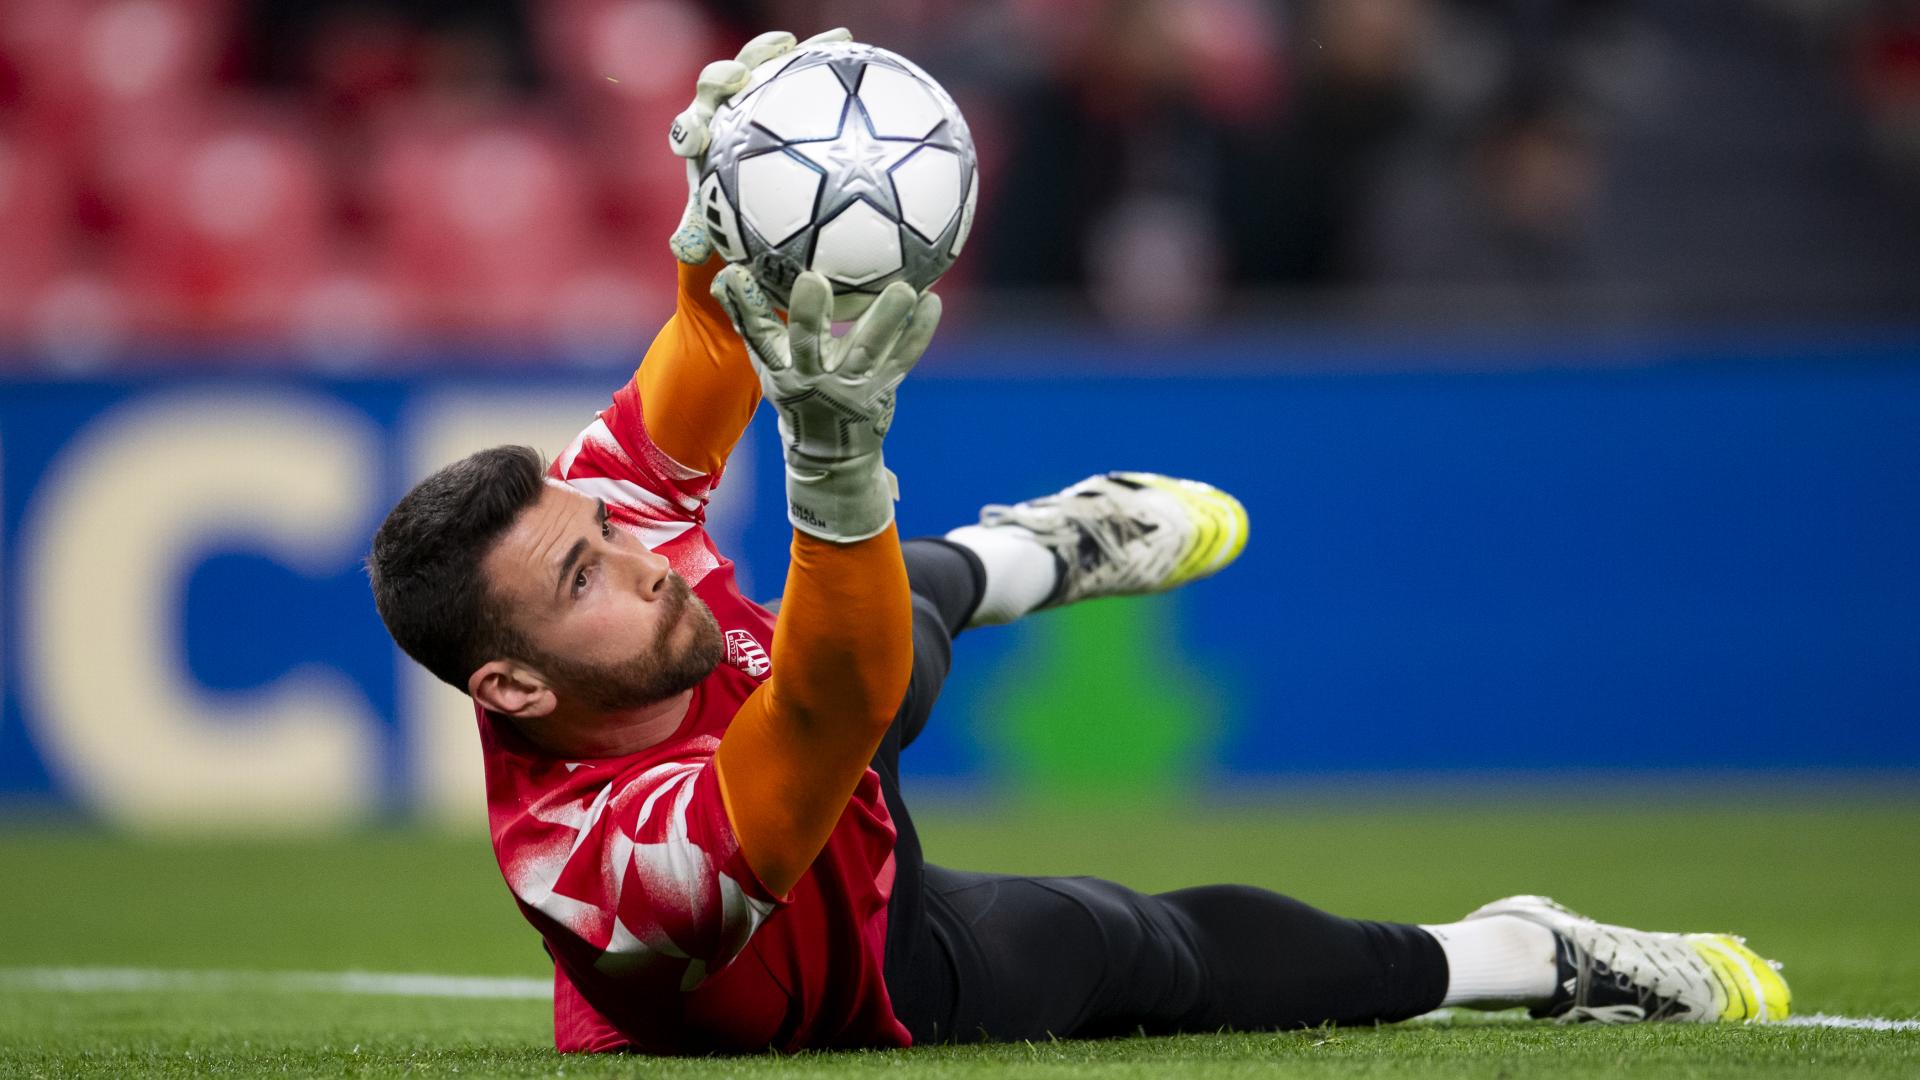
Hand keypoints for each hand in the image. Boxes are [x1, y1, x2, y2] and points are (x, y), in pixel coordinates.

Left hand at [667, 28, 852, 264]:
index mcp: (703, 141)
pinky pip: (801, 62)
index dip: (689, 130)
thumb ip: (702, 236)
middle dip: (721, 77)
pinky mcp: (782, 80)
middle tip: (738, 78)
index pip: (688, 131)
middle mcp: (722, 110)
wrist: (758, 183)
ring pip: (755, 64)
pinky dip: (820, 50)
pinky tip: (846, 42)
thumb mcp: (719, 224)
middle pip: (715, 85)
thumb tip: (687, 254)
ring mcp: (752, 91)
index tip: (696, 135)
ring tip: (791, 43)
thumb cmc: (736, 208)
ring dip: (768, 50)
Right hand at [711, 266, 940, 541]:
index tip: (738, 274)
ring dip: (884, 320)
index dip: (747, 308)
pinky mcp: (882, 388)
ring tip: (903, 289)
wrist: (831, 451)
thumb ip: (750, 318)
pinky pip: (904, 357)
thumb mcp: (768, 362)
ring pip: (866, 350)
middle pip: (809, 344)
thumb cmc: (796, 391)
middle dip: (807, 314)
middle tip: (814, 279)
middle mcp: (814, 378)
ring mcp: (851, 386)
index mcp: (782, 368)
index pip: (758, 335)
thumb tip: (726, 274)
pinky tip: (932, 302)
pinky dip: (919, 331)